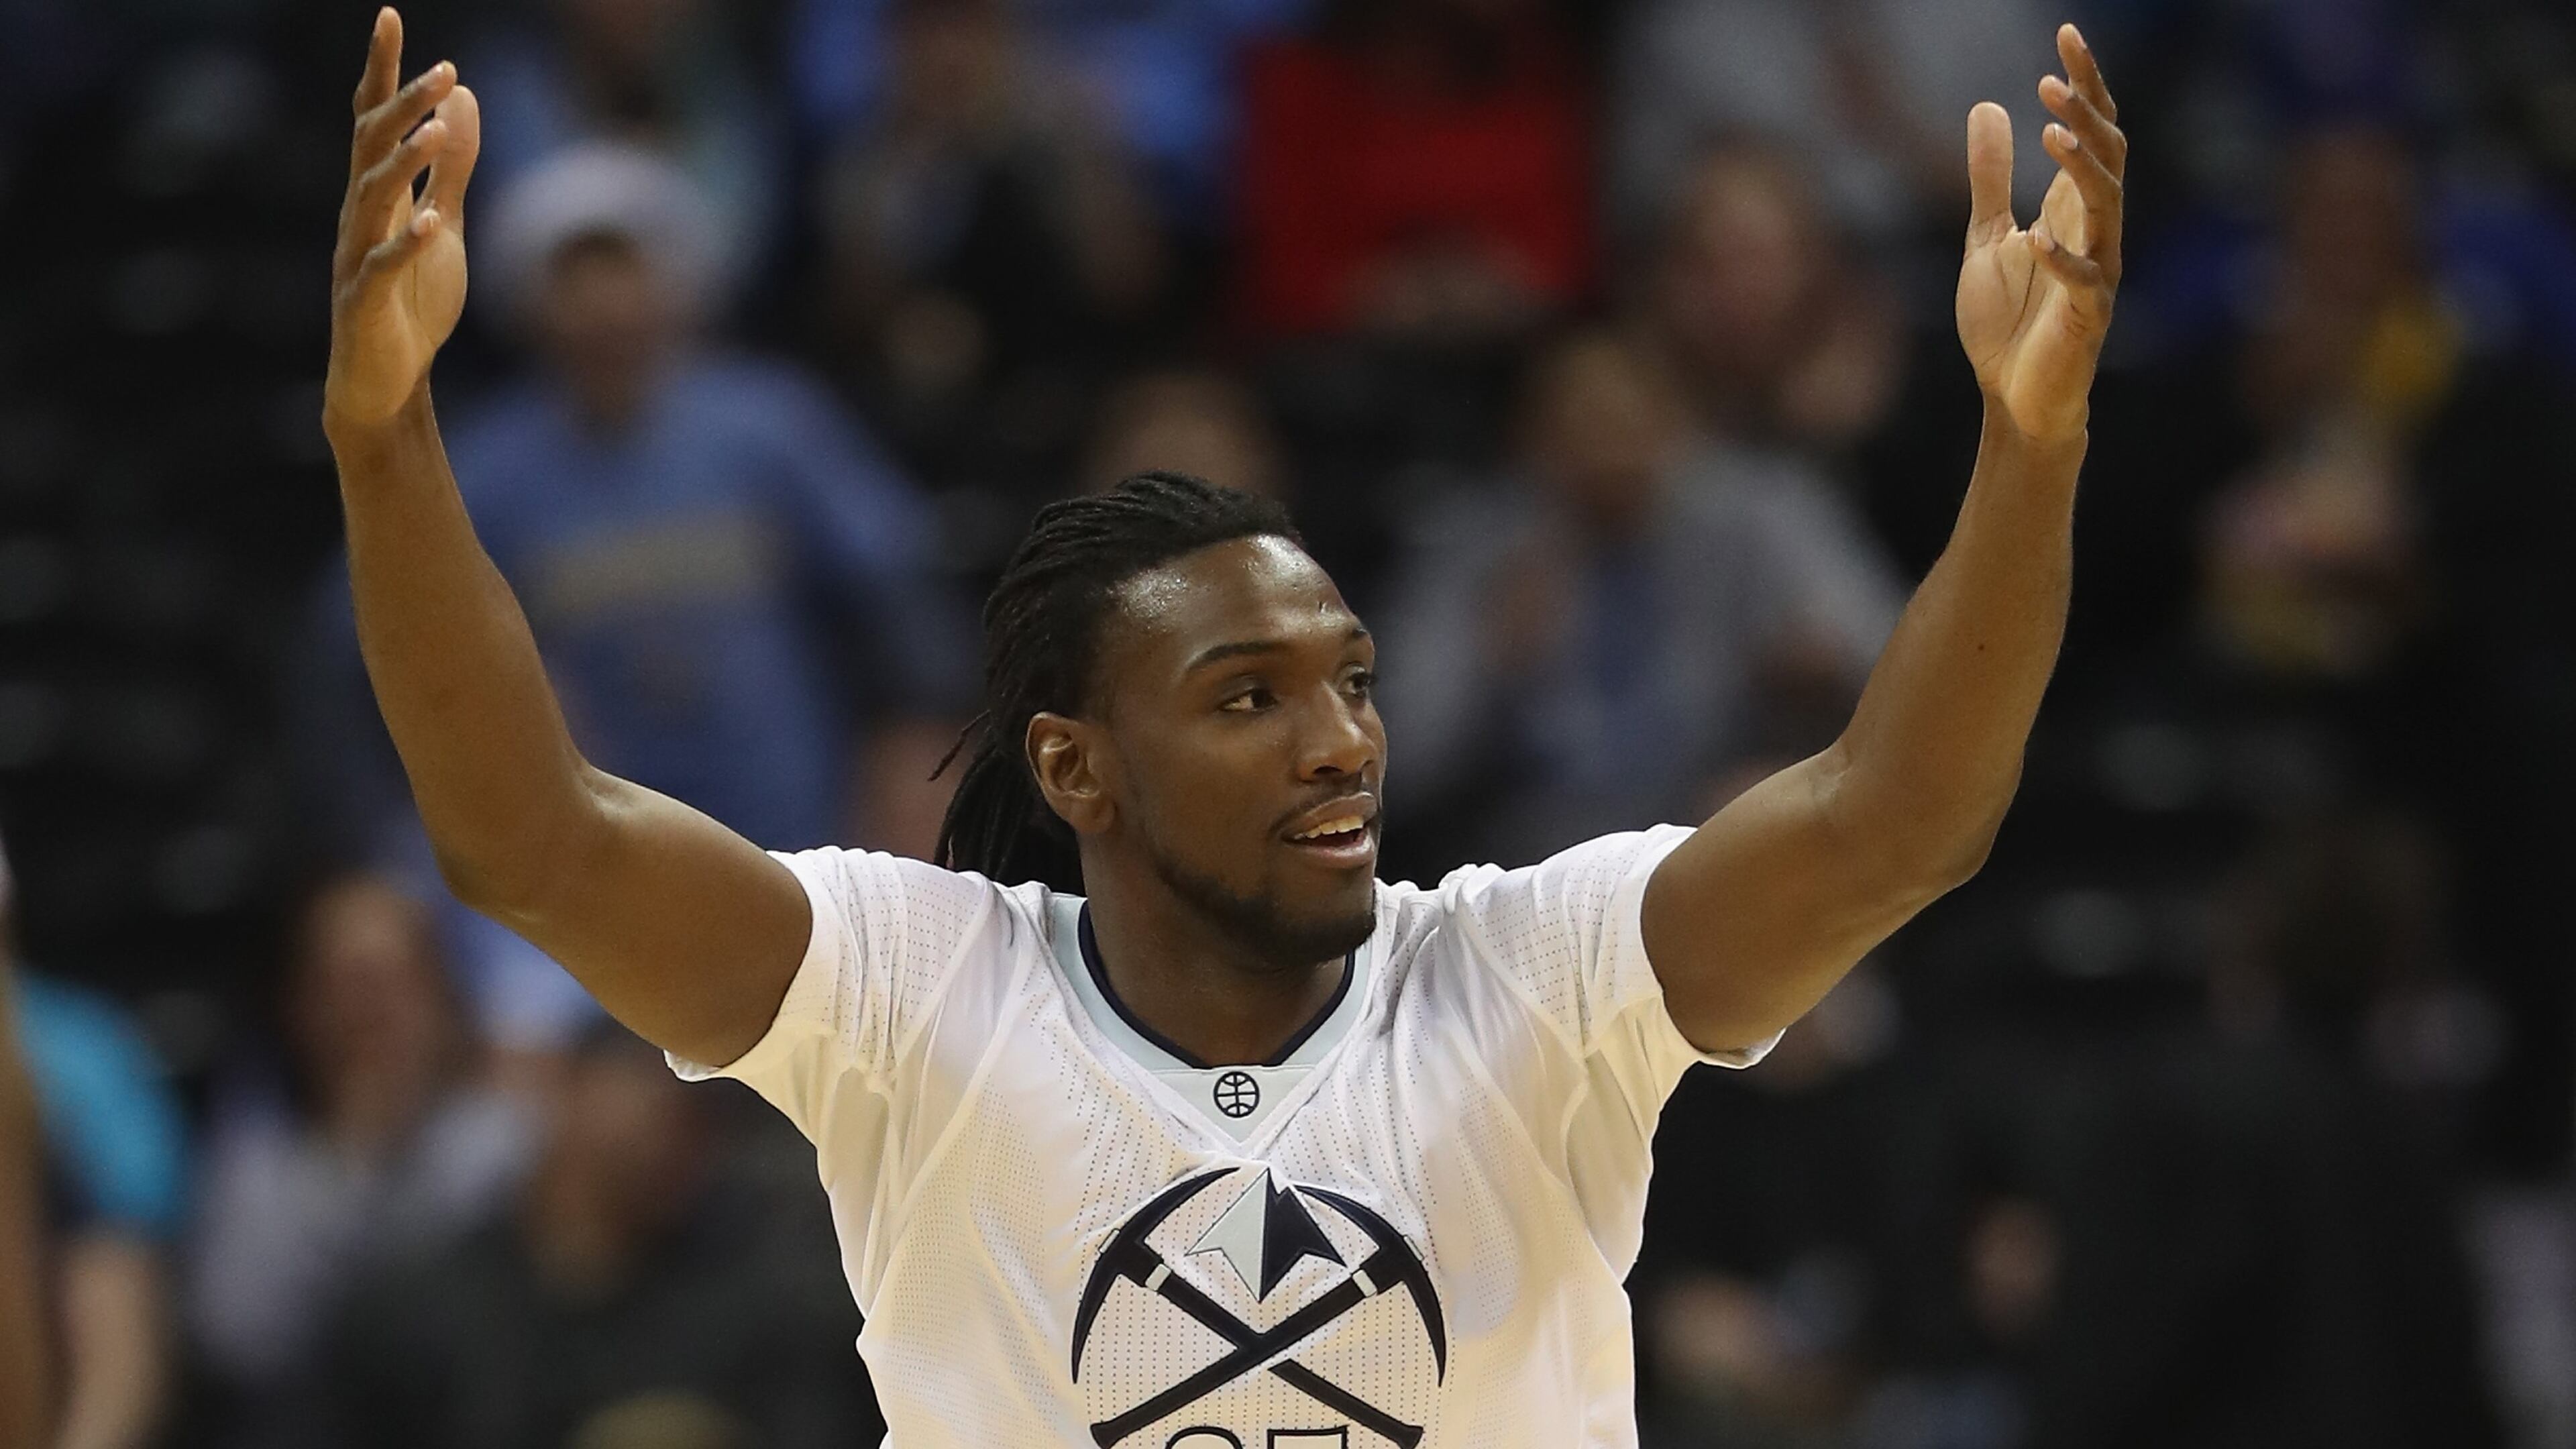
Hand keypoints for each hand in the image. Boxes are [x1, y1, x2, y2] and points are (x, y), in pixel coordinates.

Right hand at [323, 8, 480, 436]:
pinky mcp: (364, 302)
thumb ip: (450, 166)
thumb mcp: (442, 224)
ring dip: (402, 163)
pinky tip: (428, 223)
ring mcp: (356, 258)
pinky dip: (405, 243)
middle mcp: (359, 217)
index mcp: (377, 196)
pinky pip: (382, 266)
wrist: (387, 384)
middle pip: (371, 147)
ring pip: (372, 199)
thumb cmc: (411, 304)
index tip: (391, 17)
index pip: (374, 120)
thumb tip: (460, 99)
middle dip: (401, 106)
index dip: (384, 70)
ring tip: (433, 130)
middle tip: (442, 71)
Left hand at [1955, 24, 2123, 443]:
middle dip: (2087, 116)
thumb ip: (1990, 177)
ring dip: (2081, 170)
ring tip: (2052, 133)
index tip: (2065, 34)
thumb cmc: (2008, 323)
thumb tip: (1990, 106)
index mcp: (2073, 209)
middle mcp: (2095, 232)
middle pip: (2107, 158)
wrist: (2013, 399)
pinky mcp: (2087, 317)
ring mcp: (2097, 272)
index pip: (2092, 132)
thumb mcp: (1986, 237)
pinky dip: (2062, 260)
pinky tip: (2035, 238)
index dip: (2085, 85)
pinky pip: (2085, 282)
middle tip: (2052, 81)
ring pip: (2107, 208)